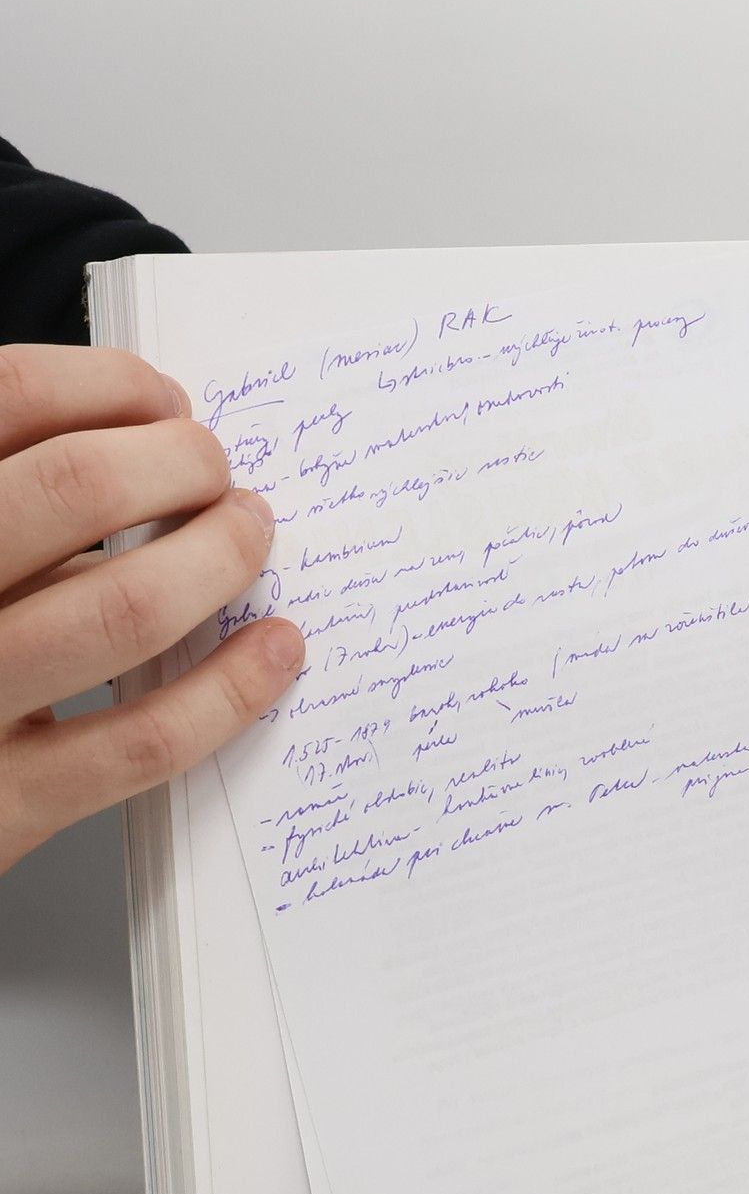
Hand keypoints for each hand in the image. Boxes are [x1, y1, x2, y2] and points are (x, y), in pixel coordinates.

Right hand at [0, 343, 303, 875]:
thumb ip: (11, 511)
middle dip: (180, 463)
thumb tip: (141, 460)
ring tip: (252, 535)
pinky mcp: (7, 806)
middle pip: (77, 488)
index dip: (108, 387)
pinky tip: (275, 652)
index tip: (163, 402)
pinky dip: (231, 690)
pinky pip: (144, 741)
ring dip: (218, 559)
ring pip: (126, 609)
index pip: (10, 399)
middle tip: (217, 470)